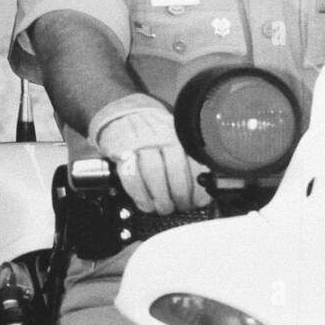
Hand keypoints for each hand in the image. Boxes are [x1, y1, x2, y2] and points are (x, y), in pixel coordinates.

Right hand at [87, 94, 211, 214]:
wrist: (125, 115)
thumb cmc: (155, 133)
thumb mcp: (175, 139)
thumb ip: (189, 161)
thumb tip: (203, 193)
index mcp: (179, 134)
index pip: (194, 161)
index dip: (198, 185)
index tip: (199, 201)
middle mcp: (162, 136)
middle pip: (175, 169)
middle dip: (180, 194)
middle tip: (182, 207)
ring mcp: (140, 144)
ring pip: (154, 174)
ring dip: (161, 198)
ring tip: (164, 208)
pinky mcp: (122, 152)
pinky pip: (132, 178)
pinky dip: (140, 196)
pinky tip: (146, 204)